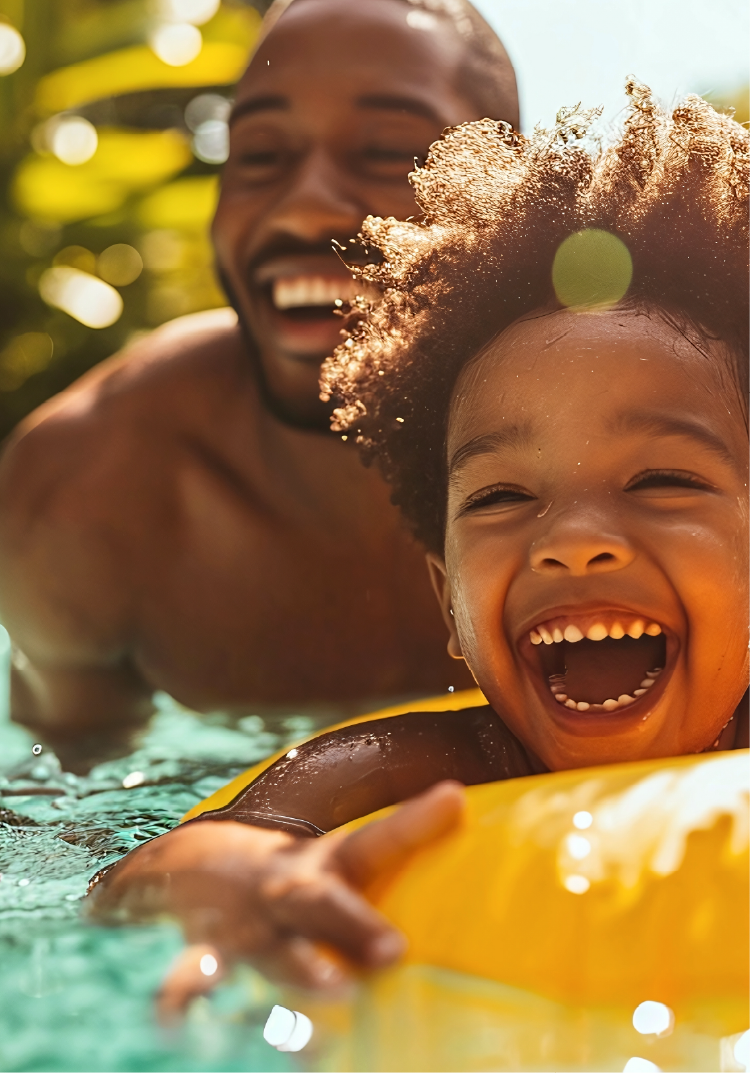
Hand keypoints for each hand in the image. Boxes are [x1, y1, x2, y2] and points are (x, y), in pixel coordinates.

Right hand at [87, 780, 463, 992]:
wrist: (190, 866)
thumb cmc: (295, 876)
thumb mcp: (343, 857)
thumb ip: (404, 836)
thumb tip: (460, 797)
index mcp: (326, 865)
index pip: (378, 837)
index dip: (417, 821)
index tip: (454, 798)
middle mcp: (286, 891)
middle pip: (319, 902)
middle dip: (353, 925)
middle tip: (394, 951)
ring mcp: (244, 924)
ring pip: (266, 948)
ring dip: (292, 973)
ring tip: (320, 1003)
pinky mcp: (202, 953)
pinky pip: (187, 978)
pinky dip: (180, 1001)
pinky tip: (172, 1023)